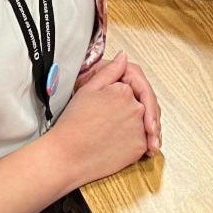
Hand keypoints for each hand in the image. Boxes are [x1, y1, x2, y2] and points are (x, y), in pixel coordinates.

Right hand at [50, 53, 149, 184]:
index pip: (133, 86)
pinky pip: (146, 140)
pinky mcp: (141, 148)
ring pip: (145, 122)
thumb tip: (124, 57)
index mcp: (124, 91)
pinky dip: (139, 140)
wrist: (67, 156)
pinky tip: (121, 142)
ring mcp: (141, 129)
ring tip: (115, 131)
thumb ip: (110, 71)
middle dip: (131, 107)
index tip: (111, 102)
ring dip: (138, 124)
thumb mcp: (88, 89)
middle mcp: (137, 109)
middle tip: (112, 118)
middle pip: (142, 103)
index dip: (122, 93)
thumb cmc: (73, 124)